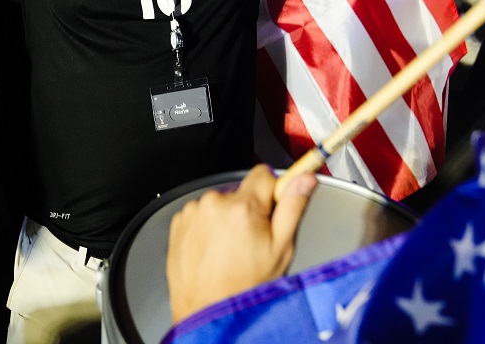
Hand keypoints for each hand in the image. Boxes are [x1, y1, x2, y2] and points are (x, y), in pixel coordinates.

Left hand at [167, 165, 316, 324]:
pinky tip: (214, 249)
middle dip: (249, 209)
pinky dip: (208, 227)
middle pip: (241, 192)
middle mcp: (214, 203)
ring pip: (220, 203)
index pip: (263, 173)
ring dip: (226, 219)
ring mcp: (194, 212)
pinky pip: (201, 214)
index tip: (273, 205)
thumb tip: (304, 180)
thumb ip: (293, 207)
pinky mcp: (180, 221)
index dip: (272, 190)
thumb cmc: (243, 286)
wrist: (206, 310)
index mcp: (242, 207)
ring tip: (230, 249)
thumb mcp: (280, 249)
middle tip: (251, 239)